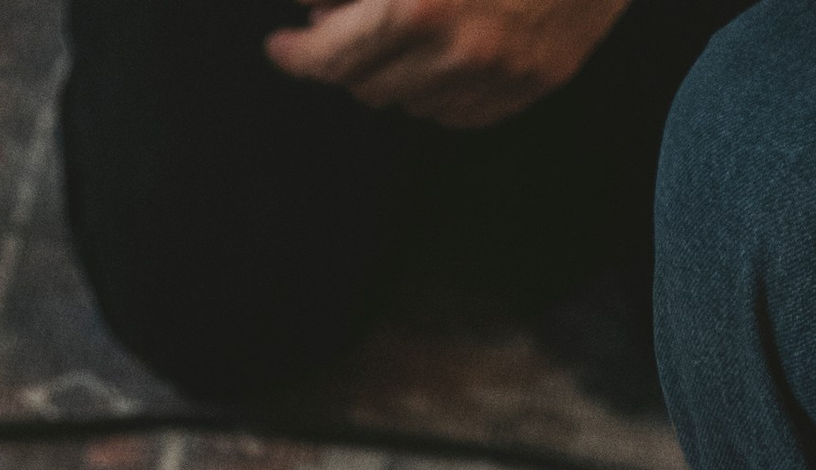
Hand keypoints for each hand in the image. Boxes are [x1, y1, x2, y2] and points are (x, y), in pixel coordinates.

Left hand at [265, 0, 632, 126]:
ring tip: (404, 29)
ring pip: (411, 104)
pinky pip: (460, 112)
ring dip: (396, 71)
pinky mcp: (532, 85)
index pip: (333, 56)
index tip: (283, 48)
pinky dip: (441, 87)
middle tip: (342, 25)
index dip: (299, 55)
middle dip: (348, 56)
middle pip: (367, 86)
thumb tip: (313, 4)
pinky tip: (446, 48)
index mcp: (420, 4)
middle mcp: (458, 50)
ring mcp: (500, 75)